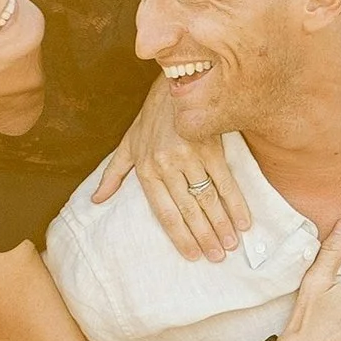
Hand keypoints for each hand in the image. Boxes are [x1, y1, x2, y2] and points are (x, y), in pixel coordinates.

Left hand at [93, 83, 250, 262]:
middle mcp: (166, 165)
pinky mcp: (211, 145)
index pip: (164, 212)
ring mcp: (190, 155)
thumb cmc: (151, 117)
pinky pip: (225, 180)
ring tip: (231, 245)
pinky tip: (244, 220)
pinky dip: (236, 202)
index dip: (180, 236)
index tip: (193, 256)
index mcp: (146, 170)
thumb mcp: (128, 145)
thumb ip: (113, 175)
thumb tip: (95, 201)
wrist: (174, 82)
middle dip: (205, 237)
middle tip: (218, 257)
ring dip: (222, 224)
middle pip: (188, 210)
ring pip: (207, 198)